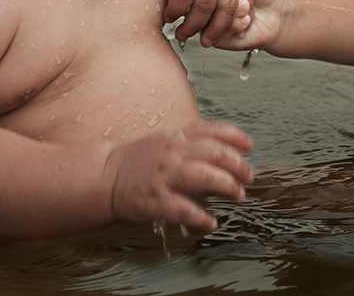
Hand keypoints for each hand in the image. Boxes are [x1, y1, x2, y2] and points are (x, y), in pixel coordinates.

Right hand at [107, 120, 253, 233]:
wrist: (104, 178)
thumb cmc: (139, 162)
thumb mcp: (166, 142)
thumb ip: (193, 144)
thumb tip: (226, 153)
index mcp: (176, 137)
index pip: (212, 130)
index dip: (235, 137)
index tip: (250, 146)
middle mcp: (172, 153)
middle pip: (215, 153)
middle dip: (238, 165)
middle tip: (247, 177)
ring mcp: (164, 177)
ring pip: (205, 176)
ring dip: (227, 186)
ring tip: (237, 195)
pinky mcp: (156, 201)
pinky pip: (185, 210)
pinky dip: (202, 218)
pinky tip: (211, 222)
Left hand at [146, 0, 252, 43]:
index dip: (174, 9)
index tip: (167, 17)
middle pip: (204, 4)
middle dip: (192, 24)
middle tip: (180, 34)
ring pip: (225, 8)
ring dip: (214, 28)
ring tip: (201, 40)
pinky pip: (238, 4)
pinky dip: (231, 21)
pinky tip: (220, 30)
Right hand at [200, 0, 288, 50]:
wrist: (278, 10)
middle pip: (203, 1)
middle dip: (231, 2)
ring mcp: (202, 16)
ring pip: (208, 19)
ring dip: (233, 15)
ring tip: (246, 9)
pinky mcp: (209, 35)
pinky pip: (215, 33)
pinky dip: (235, 26)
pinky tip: (245, 21)